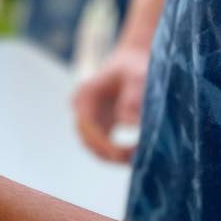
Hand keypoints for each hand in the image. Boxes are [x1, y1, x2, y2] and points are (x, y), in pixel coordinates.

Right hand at [72, 44, 148, 162]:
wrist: (134, 60)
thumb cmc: (136, 66)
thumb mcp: (137, 78)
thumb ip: (132, 98)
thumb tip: (129, 123)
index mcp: (85, 95)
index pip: (87, 127)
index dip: (102, 144)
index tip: (123, 155)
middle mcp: (82, 107)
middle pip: (87, 140)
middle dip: (108, 154)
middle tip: (135, 160)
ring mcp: (89, 116)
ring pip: (93, 145)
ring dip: (112, 155)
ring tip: (138, 157)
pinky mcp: (100, 123)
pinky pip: (103, 143)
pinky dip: (116, 151)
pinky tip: (136, 153)